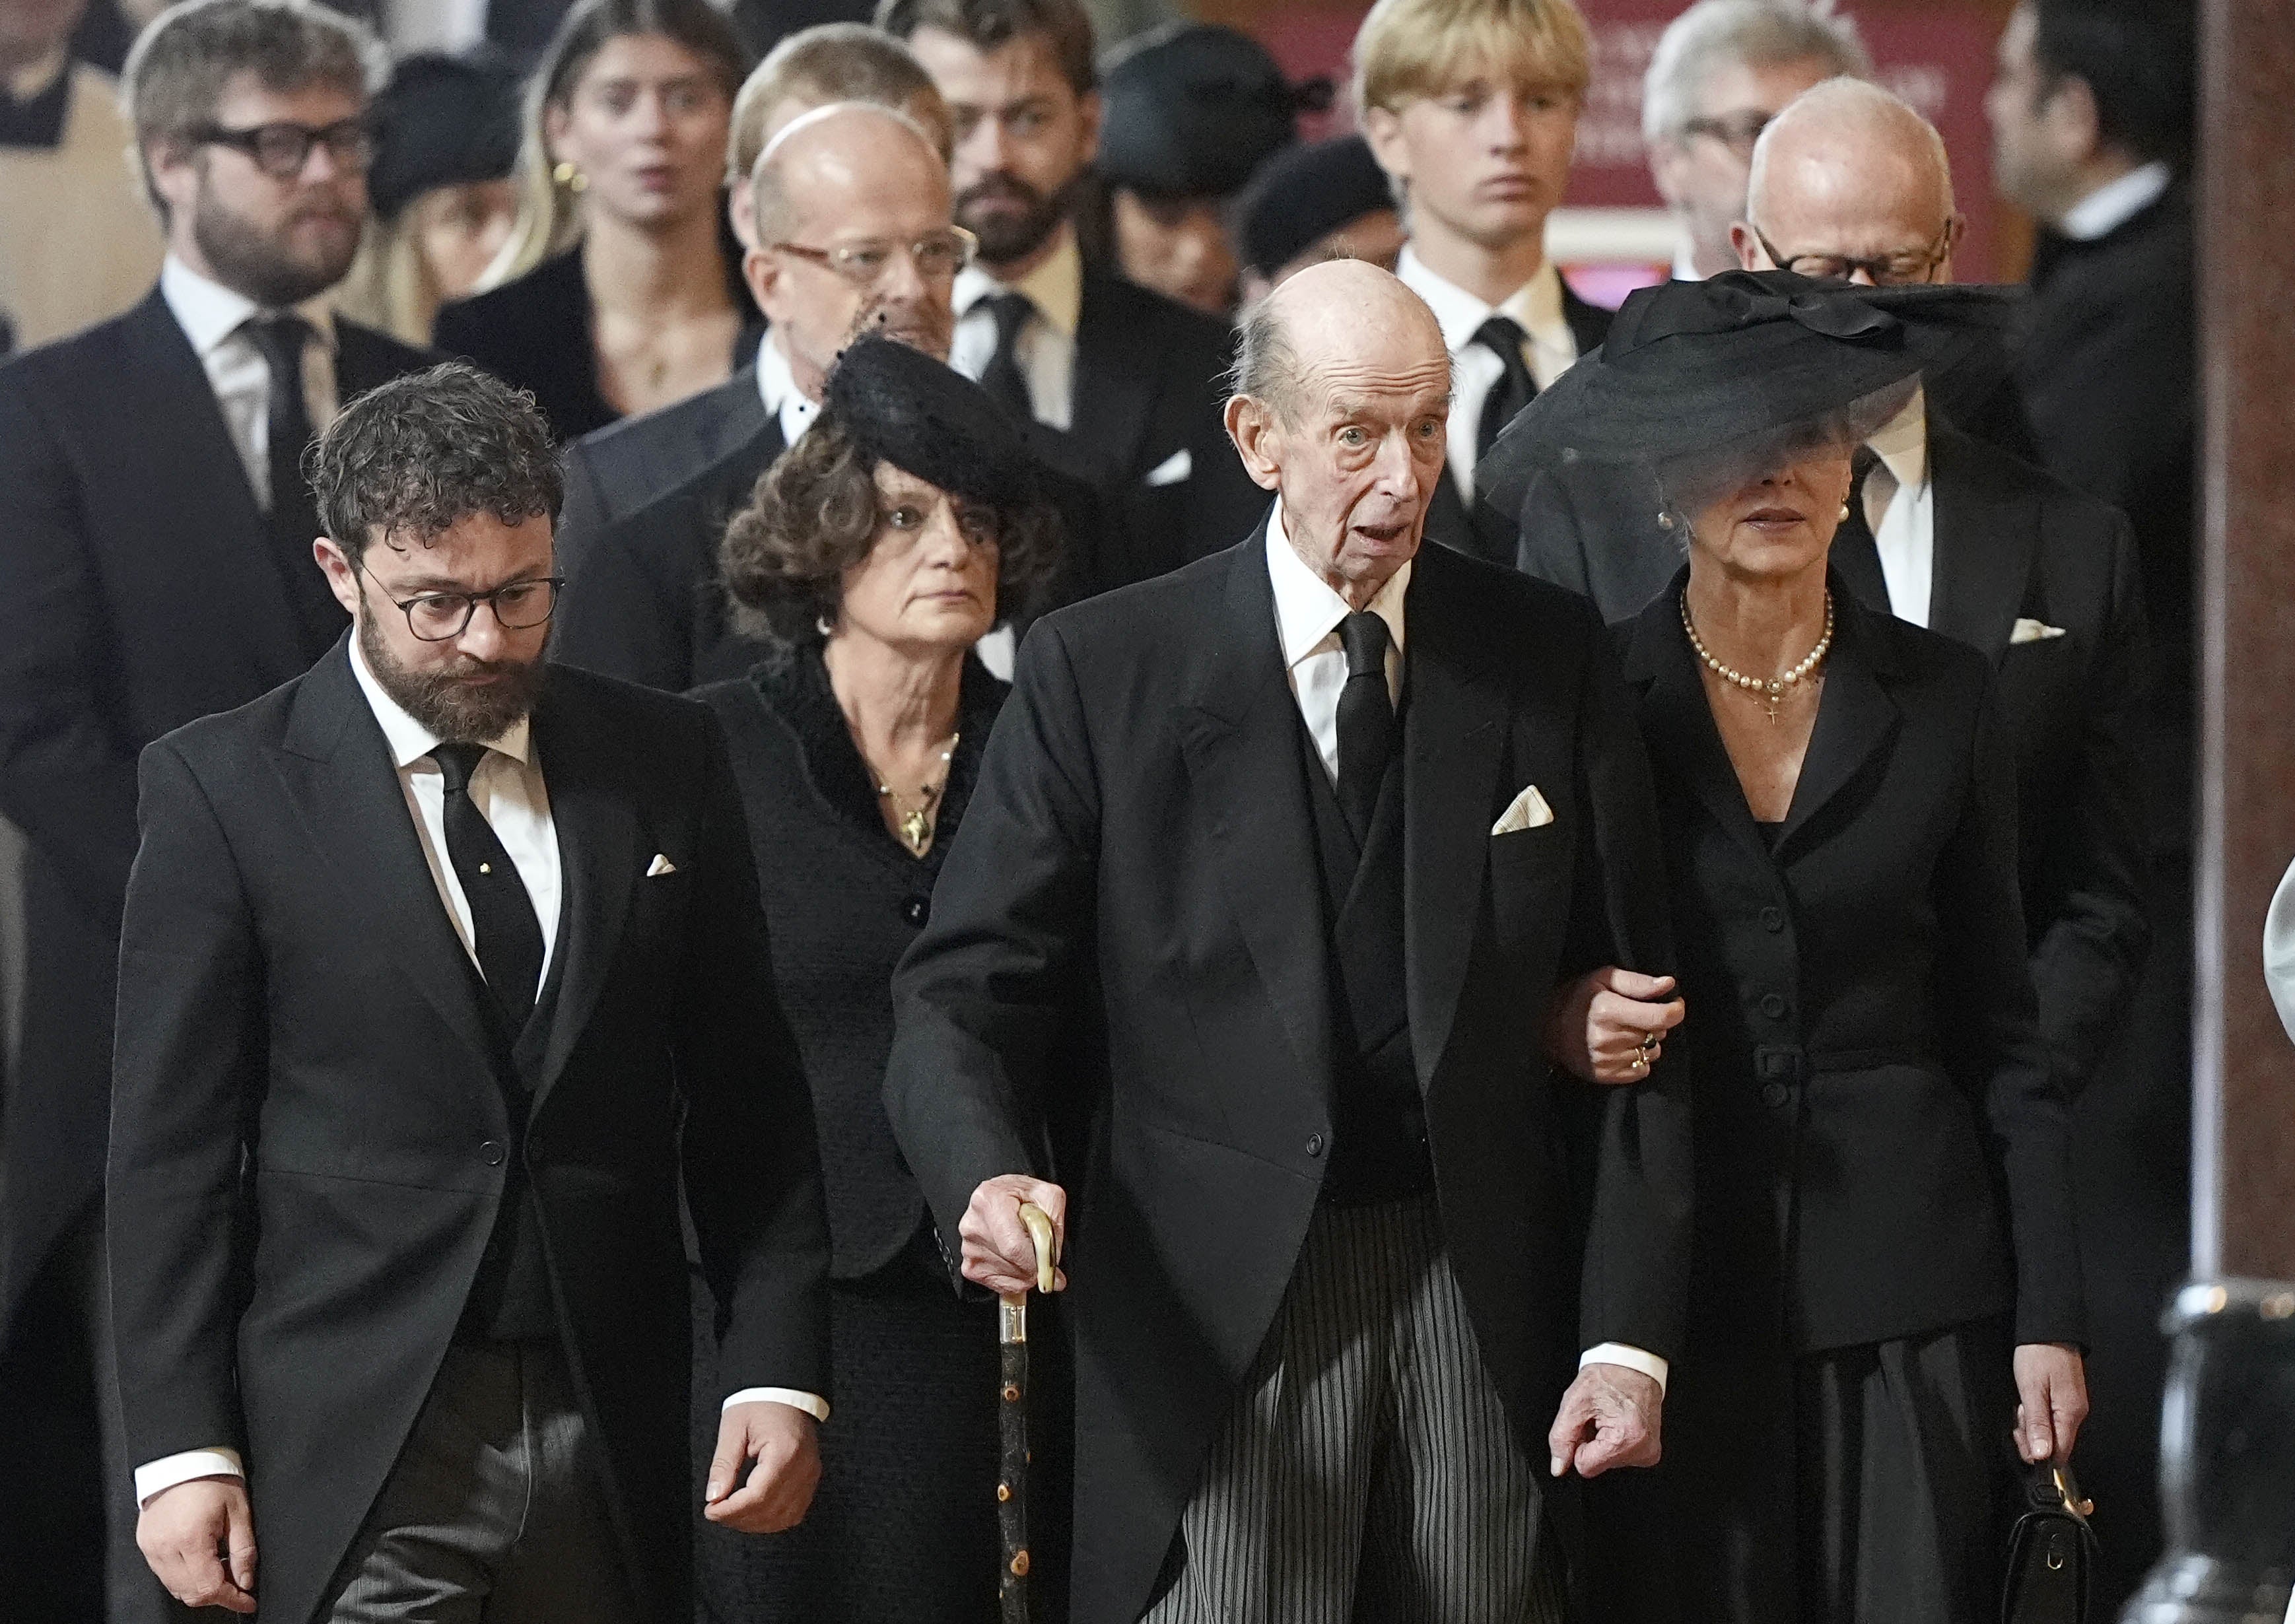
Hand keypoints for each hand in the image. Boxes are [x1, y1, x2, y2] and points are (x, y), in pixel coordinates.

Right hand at [137, 1476, 255, 1612]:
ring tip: (220, 1567)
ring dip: (199, 1587)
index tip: (247, 1600)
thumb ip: (244, 1550)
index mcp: (190, 1539)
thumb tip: (246, 1580)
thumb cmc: (213, 1480)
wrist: (184, 1460)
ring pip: (175, 1588)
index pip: (209, 1587)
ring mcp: (151, 1548)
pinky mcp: (145, 1544)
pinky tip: (201, 1561)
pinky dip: (184, 1576)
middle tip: (237, 1582)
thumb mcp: (239, 1512)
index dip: (231, 1598)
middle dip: (217, 1594)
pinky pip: (164, 1574)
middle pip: (190, 1593)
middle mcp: (165, 1548)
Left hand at [704, 1402, 821, 1532]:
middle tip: (716, 1512)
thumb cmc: (762, 1403)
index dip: (732, 1510)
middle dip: (739, 1519)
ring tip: (732, 1514)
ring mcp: (810, 1474)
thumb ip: (724, 1465)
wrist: (787, 1391)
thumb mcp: (734, 1428)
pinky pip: (794, 1511)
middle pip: (771, 1511)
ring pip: (784, 1517)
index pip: (758, 1496)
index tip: (711, 1510)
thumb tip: (714, 1496)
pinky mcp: (811, 1478)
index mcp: (785, 1452)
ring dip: (755, 1523)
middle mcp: (803, 1467)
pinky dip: (773, 1519)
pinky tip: (755, 1514)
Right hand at [958, 1174, 1067, 1295]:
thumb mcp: (1048, 1195)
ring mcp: (969, 1247)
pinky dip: (1015, 1280)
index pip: (1013, 1246)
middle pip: (1011, 1262)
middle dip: (1034, 1266)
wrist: (1001, 1197)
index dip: (1035, 1260)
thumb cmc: (1021, 1196)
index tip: (1048, 1263)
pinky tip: (1016, 1261)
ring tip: (1025, 1249)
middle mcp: (974, 1224)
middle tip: (1040, 1252)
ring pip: (1008, 1276)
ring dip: (1025, 1272)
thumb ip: (1055, 1223)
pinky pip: (1000, 1285)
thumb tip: (1050, 1261)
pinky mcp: (970, 1266)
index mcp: (990, 1201)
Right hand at [1544, 967, 1685, 1084]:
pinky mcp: (1607, 1076)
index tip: (1674, 1004)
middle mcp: (1609, 1038)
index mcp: (1608, 1011)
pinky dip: (1639, 1059)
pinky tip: (1622, 1048)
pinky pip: (1643, 1069)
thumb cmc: (1577, 999)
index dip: (1675, 1010)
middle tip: (1635, 1015)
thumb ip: (1637, 982)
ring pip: (1652, 1052)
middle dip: (1655, 1022)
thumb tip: (1668, 985)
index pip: (1660, 1017)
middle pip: (1659, 1034)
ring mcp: (1608, 1060)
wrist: (1546, 1031)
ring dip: (1647, 1041)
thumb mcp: (1603, 979)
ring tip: (1626, 1032)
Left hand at [1547, 1362, 1663, 1478]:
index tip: (1585, 1424)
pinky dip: (1615, 1442)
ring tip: (1608, 1416)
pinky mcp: (1651, 1452)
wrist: (1632, 1363)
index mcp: (1625, 1439)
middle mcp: (1642, 1450)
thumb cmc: (1607, 1376)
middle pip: (1598, 1465)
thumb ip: (1561, 1438)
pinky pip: (1622, 1457)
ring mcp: (1649, 1452)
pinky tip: (1617, 1422)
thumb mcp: (1574, 1402)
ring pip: (1609, 1462)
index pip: (1586, 1467)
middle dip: (1591, 1443)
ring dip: (1603, 1442)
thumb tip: (1559, 1467)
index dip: (1578, 1446)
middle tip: (1598, 1417)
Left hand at [2013, 1343, 2089, 1463]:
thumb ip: (2038, 1423)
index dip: (2039, 1455)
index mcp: (2070, 1414)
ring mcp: (2072, 1405)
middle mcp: (2076, 1413)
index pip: (2061, 1452)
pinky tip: (2028, 1402)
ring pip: (2052, 1430)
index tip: (2022, 1443)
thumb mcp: (2031, 1390)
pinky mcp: (2066, 1398)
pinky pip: (2052, 1417)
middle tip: (2019, 1417)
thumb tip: (2042, 1455)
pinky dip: (2037, 1414)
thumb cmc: (2039, 1355)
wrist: (2048, 1329)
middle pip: (2056, 1443)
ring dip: (2033, 1425)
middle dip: (2033, 1438)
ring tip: (2022, 1406)